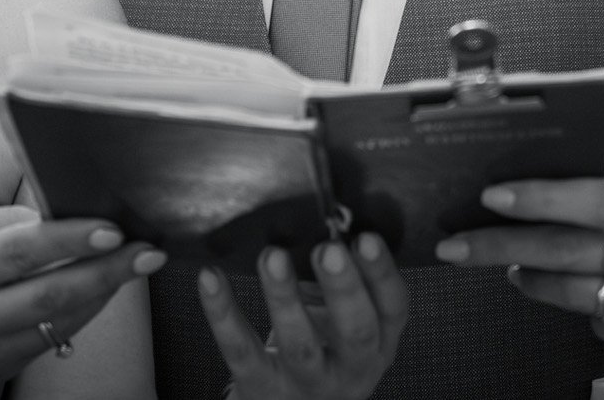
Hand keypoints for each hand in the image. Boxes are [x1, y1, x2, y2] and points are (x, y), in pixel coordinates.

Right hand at [0, 204, 165, 396]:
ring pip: (60, 325)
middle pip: (52, 297)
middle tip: (151, 251)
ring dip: (104, 294)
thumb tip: (50, 216)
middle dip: (110, 273)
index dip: (71, 239)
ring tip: (136, 266)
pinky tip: (98, 291)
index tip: (113, 228)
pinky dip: (79, 315)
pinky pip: (48, 343)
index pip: (20, 254)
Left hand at [203, 234, 408, 399]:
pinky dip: (223, 312)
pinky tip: (211, 279)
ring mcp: (307, 383)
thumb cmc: (323, 349)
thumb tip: (325, 220)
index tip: (365, 238)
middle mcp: (351, 368)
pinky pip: (241, 351)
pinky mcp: (262, 389)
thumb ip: (343, 278)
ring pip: (299, 345)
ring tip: (273, 257)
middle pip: (355, 332)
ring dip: (285, 298)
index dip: (381, 274)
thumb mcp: (346, 320)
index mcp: (379, 342)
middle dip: (343, 289)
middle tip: (328, 251)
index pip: (392, 307)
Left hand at [435, 168, 603, 397]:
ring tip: (513, 269)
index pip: (590, 200)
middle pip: (567, 251)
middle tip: (458, 245)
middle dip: (502, 246)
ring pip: (575, 294)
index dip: (536, 198)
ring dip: (534, 281)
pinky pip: (603, 327)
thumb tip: (580, 182)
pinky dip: (589, 312)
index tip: (492, 197)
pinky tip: (588, 300)